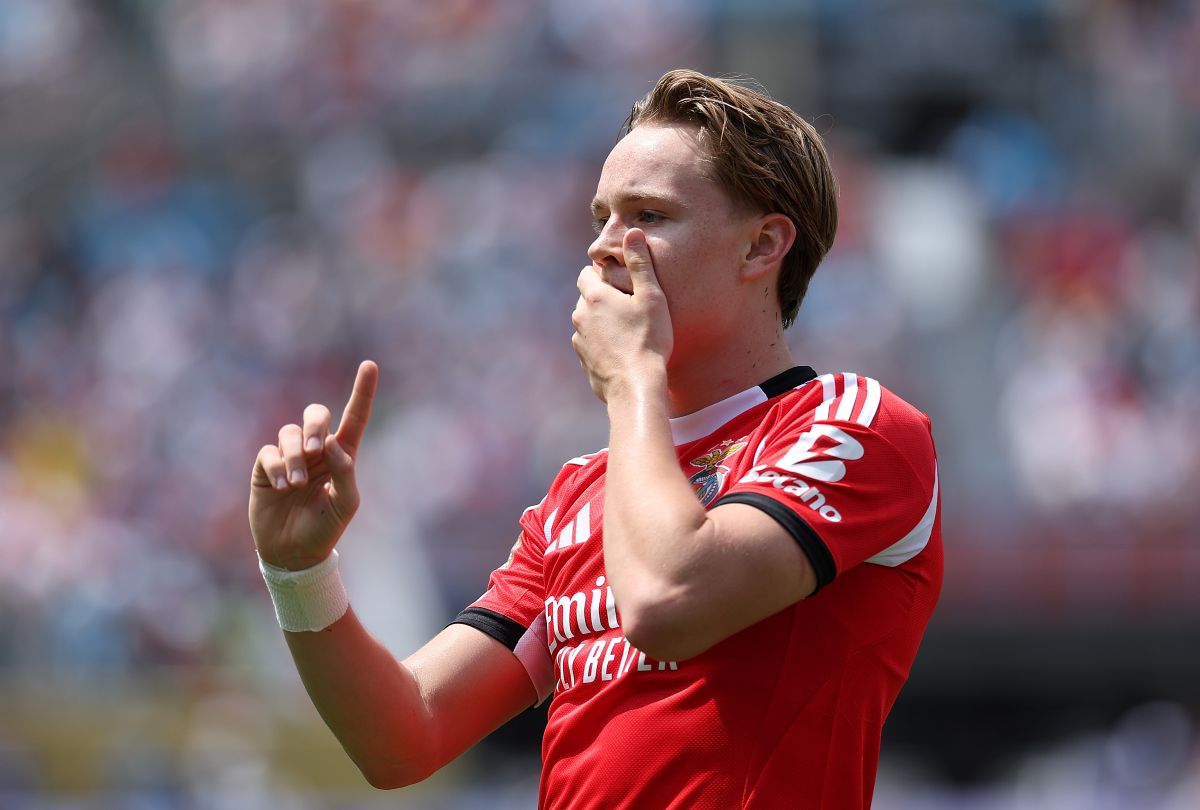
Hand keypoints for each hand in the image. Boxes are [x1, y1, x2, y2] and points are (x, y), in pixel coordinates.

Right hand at [250, 360, 377, 569]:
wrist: (293, 553)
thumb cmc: (324, 528)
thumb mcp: (345, 504)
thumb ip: (345, 473)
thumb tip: (332, 443)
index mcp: (341, 456)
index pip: (355, 418)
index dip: (362, 391)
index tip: (370, 365)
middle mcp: (316, 451)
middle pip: (316, 414)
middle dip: (314, 424)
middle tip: (314, 449)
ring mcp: (290, 457)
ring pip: (289, 433)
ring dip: (293, 457)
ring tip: (294, 484)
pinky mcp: (266, 467)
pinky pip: (269, 452)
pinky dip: (276, 467)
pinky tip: (280, 487)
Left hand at [571, 229, 672, 401]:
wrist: (636, 387)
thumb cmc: (649, 340)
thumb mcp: (651, 297)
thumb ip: (640, 263)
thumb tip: (633, 231)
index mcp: (594, 297)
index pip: (586, 273)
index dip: (602, 274)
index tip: (622, 283)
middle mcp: (580, 317)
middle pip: (586, 298)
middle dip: (603, 298)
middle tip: (629, 308)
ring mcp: (579, 342)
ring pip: (587, 323)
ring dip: (602, 322)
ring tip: (628, 331)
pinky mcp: (583, 362)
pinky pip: (590, 345)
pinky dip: (602, 344)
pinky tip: (623, 351)